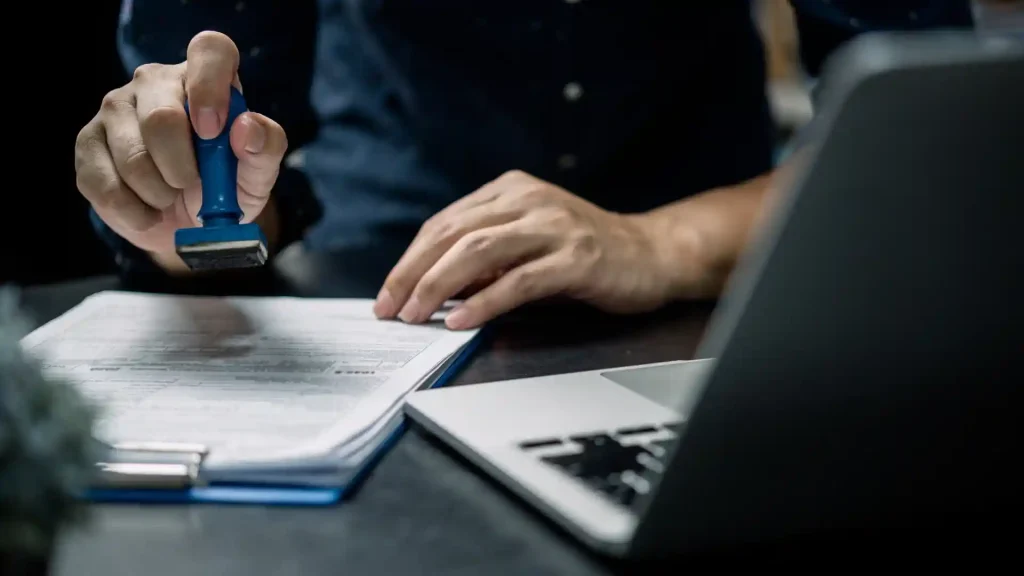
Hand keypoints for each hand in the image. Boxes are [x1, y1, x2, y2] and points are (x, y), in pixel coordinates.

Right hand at [74, 31, 287, 260]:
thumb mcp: (258, 171)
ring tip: (171, 197)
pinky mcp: (88, 142)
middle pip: (161, 118)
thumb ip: (265, 147)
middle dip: (182, 168)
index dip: (211, 87)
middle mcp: (155, 81)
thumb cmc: (227, 184)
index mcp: (204, 76)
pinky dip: (134, 212)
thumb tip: (246, 127)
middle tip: (192, 185)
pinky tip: (148, 210)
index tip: (213, 132)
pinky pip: (105, 184)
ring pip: (131, 156)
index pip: (210, 49)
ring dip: (159, 194)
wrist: (189, 221)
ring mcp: (115, 108)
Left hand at [373, 170, 679, 329]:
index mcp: (510, 190)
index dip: (410, 260)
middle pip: (453, 235)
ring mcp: (553, 227)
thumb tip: (430, 288)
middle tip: (390, 308)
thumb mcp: (527, 244)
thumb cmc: (585, 253)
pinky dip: (483, 303)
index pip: (444, 223)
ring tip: (415, 315)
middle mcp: (529, 200)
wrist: (653, 254)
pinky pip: (518, 281)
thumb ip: (484, 258)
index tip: (389, 294)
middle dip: (413, 274)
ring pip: (478, 252)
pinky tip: (461, 321)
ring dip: (438, 287)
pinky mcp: (576, 258)